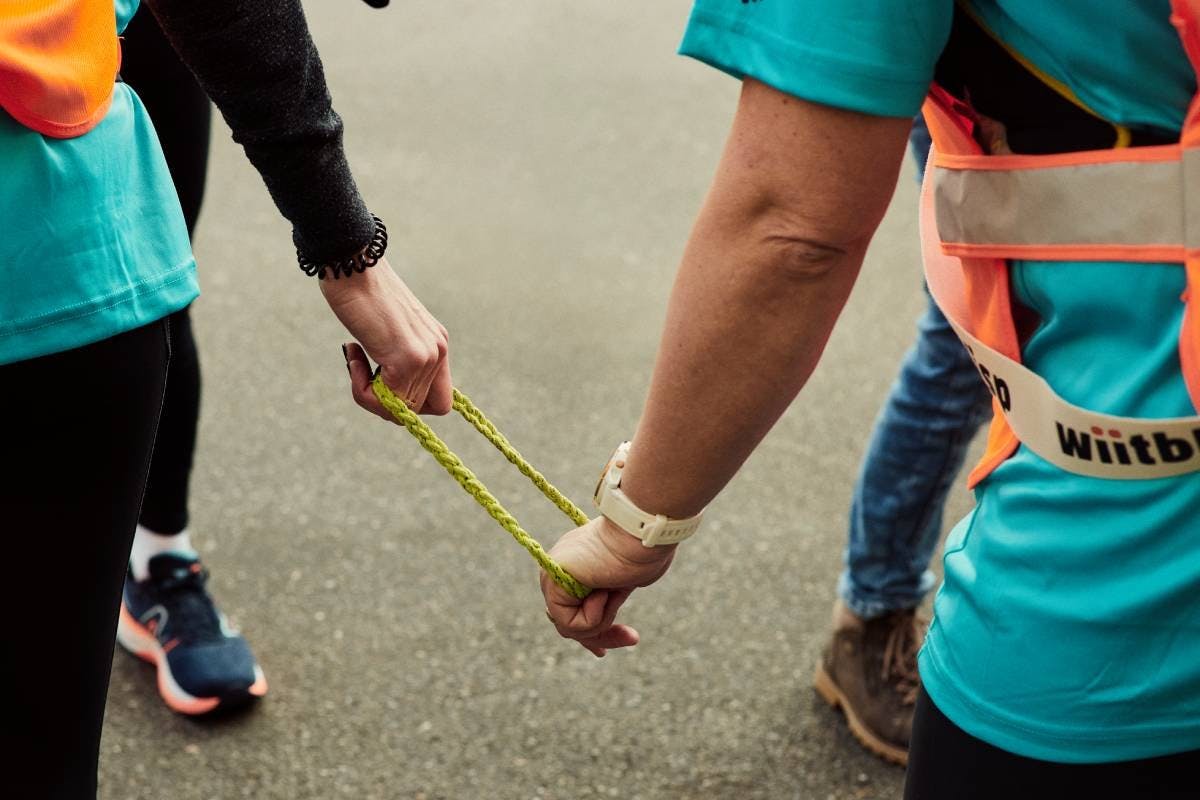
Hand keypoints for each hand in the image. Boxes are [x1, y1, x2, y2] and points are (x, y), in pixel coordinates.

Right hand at [322, 257, 452, 417]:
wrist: (353, 261)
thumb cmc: (360, 294)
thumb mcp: (389, 331)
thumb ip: (397, 357)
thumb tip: (389, 394)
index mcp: (437, 344)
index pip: (440, 401)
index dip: (410, 403)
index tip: (382, 382)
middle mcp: (438, 350)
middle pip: (417, 409)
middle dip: (384, 402)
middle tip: (361, 370)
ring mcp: (426, 355)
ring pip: (399, 409)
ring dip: (368, 394)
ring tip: (356, 358)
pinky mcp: (407, 358)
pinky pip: (385, 400)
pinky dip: (361, 389)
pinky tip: (354, 354)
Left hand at [540, 516, 675, 656]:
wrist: (641, 533)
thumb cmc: (643, 551)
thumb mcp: (626, 584)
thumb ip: (608, 600)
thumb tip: (600, 630)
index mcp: (577, 565)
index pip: (572, 608)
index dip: (591, 631)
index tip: (608, 649)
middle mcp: (560, 570)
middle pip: (569, 623)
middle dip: (599, 636)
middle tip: (633, 638)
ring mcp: (552, 576)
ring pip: (571, 628)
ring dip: (602, 620)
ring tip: (615, 592)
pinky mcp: (551, 583)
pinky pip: (570, 624)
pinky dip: (593, 616)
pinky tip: (602, 591)